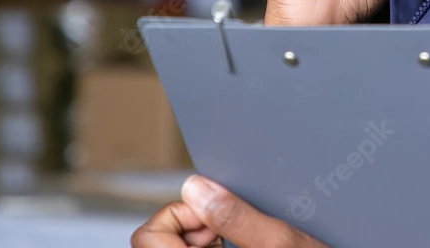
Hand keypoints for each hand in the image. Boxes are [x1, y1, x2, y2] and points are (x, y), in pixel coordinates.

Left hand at [131, 174, 328, 247]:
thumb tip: (195, 187)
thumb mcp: (281, 241)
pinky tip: (241, 245)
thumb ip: (236, 216)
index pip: (148, 238)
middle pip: (158, 240)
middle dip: (193, 224)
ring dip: (204, 236)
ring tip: (237, 238)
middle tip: (226, 227)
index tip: (211, 212)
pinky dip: (213, 245)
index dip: (178, 215)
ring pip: (178, 246)